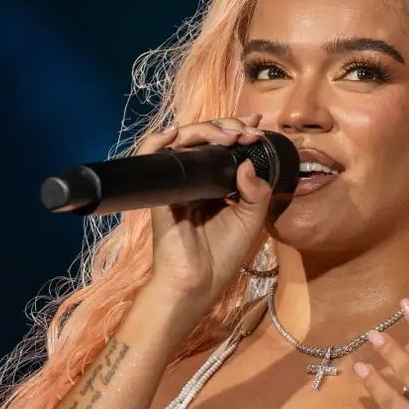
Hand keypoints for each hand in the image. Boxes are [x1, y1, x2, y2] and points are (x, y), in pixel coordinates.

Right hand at [140, 114, 277, 314]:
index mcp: (212, 183)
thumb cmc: (221, 255)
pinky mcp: (159, 191)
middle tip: (248, 131)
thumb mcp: (250, 220)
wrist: (198, 283)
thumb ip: (256, 191)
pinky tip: (176, 134)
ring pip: (180, 140)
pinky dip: (158, 140)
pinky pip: (151, 157)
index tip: (257, 125)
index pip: (220, 146)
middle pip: (201, 137)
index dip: (236, 129)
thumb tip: (248, 162)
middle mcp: (192, 178)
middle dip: (226, 126)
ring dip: (204, 130)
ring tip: (228, 135)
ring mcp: (174, 182)